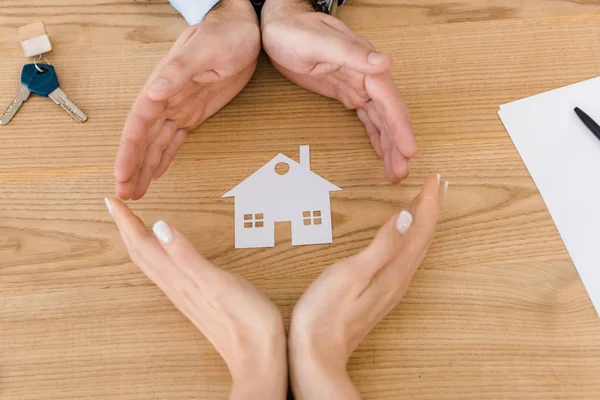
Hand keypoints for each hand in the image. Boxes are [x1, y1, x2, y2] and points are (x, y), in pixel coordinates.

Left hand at [104, 199, 287, 398]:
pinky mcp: (197, 299)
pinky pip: (165, 273)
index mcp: (178, 278)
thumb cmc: (245, 320)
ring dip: (138, 242)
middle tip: (116, 208)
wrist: (257, 356)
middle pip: (141, 254)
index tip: (111, 201)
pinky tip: (164, 256)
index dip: (126, 222)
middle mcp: (176, 286)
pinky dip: (156, 256)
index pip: (143, 245)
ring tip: (132, 226)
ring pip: (151, 265)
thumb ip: (187, 255)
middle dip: (127, 229)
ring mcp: (185, 294)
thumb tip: (159, 227)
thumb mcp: (216, 282)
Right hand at [115, 0, 259, 199]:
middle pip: (143, 139)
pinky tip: (156, 172)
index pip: (139, 123)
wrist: (243, 30)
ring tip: (135, 191)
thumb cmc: (224, 34)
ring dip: (145, 168)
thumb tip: (155, 91)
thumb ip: (178, 71)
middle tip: (124, 193)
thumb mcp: (204, 50)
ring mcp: (178, 108)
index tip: (121, 174)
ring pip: (157, 144)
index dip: (128, 151)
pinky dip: (164, 158)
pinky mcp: (193, 113)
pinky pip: (174, 140)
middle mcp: (165, 100)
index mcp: (162, 85)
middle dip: (132, 167)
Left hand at [261, 1, 415, 182]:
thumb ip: (352, 53)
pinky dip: (375, 135)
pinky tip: (381, 150)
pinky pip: (366, 117)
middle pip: (389, 115)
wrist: (278, 25)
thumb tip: (385, 62)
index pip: (389, 100)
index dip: (400, 127)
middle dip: (397, 144)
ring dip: (389, 145)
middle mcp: (366, 76)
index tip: (409, 149)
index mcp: (365, 64)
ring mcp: (357, 85)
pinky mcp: (346, 92)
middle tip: (401, 172)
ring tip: (395, 171)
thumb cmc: (294, 31)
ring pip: (380, 120)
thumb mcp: (319, 42)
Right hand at [288, 175, 446, 399]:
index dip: (428, 203)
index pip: (419, 229)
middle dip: (431, 209)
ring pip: (416, 249)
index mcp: (393, 270)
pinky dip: (411, 239)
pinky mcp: (380, 293)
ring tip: (426, 205)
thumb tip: (406, 217)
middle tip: (437, 186)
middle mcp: (398, 279)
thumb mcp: (350, 273)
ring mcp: (390, 288)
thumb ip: (381, 246)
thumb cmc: (325, 313)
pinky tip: (405, 237)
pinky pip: (405, 258)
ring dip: (423, 223)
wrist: (317, 354)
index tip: (435, 179)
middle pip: (423, 238)